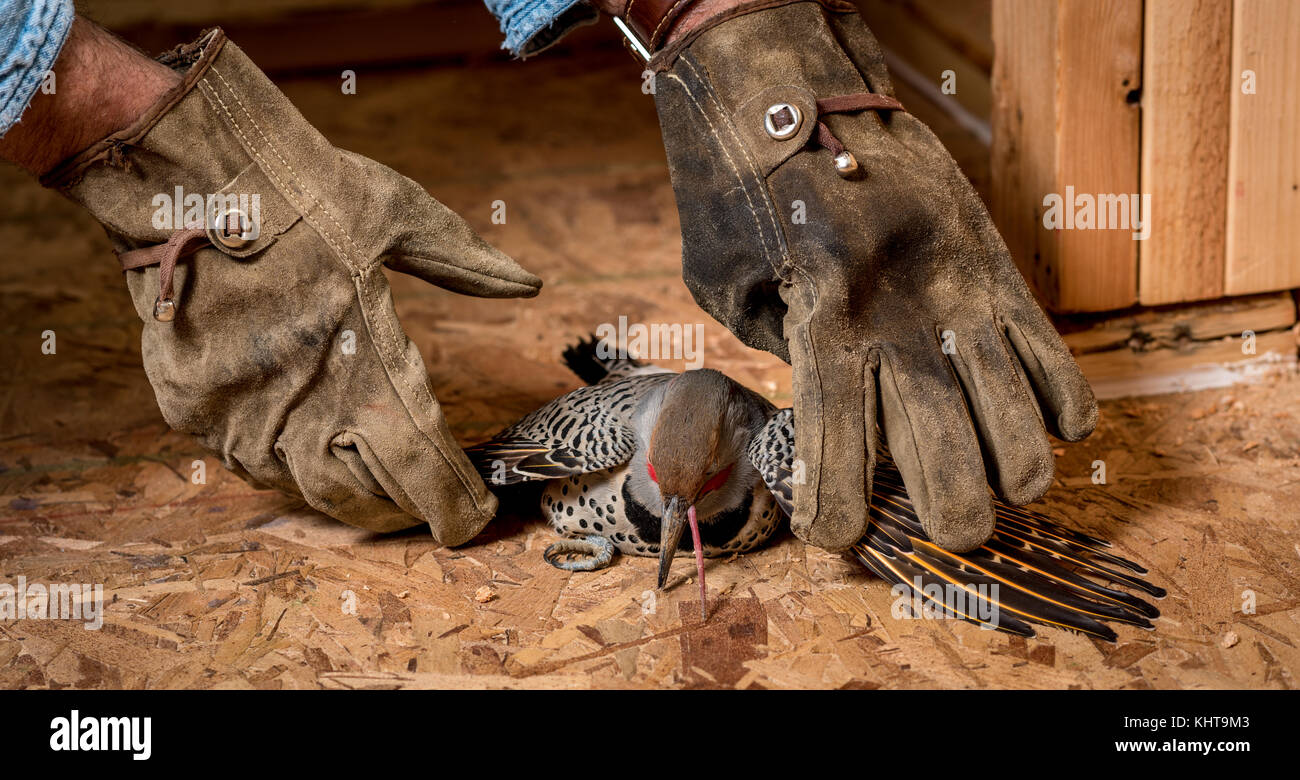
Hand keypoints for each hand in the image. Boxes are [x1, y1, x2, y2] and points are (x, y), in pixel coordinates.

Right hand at [42, 28, 540, 543]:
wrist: (186, 170)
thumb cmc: (301, 188)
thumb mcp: (401, 214)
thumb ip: (466, 264)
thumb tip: (529, 285)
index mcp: (365, 361)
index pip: (421, 464)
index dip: (453, 501)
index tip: (473, 515)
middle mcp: (301, 402)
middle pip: (362, 496)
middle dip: (402, 506)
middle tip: (427, 499)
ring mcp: (238, 411)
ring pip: (302, 488)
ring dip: (345, 492)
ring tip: (375, 483)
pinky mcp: (190, 405)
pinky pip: (246, 460)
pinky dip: (284, 463)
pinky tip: (307, 447)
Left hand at [648, 1, 1096, 551]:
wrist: (800, 82)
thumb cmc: (742, 187)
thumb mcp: (724, 280)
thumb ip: (779, 353)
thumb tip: (830, 416)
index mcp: (821, 318)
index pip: (837, 445)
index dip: (838, 509)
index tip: (837, 536)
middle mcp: (901, 315)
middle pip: (948, 456)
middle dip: (954, 516)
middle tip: (950, 527)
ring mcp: (963, 291)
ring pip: (1018, 424)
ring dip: (1016, 473)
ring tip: (1003, 484)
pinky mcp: (1002, 266)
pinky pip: (1057, 363)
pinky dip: (1059, 409)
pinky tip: (1036, 418)